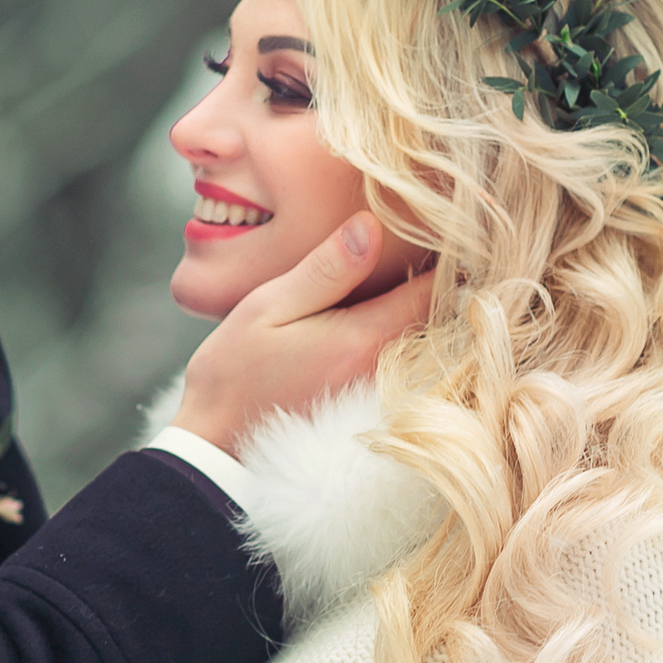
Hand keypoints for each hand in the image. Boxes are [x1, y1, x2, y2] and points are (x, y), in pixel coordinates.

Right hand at [169, 214, 434, 455]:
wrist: (217, 441)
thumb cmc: (235, 370)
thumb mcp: (269, 307)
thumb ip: (326, 269)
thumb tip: (373, 224)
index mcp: (364, 339)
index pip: (433, 287)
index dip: (444, 251)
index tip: (439, 221)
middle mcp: (384, 368)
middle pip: (436, 312)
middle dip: (437, 273)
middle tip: (431, 232)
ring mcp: (382, 391)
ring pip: (423, 333)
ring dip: (421, 300)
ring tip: (413, 260)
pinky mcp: (371, 403)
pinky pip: (406, 355)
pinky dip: (405, 326)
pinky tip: (385, 304)